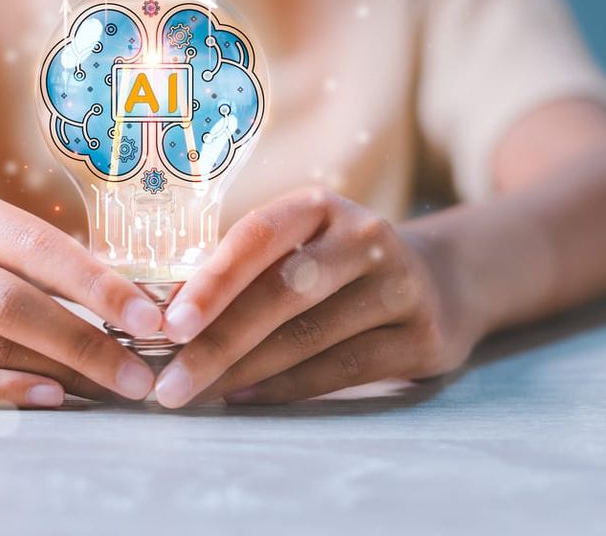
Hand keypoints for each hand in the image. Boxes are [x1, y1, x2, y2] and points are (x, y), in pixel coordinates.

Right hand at [0, 179, 162, 407]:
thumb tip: (132, 303)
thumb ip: (36, 256)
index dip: (98, 285)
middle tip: (139, 373)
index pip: (34, 246)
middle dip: (86, 341)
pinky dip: (2, 390)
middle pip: (11, 302)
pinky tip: (51, 396)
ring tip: (109, 387)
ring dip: (56, 371)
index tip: (151, 316)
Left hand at [153, 187, 481, 406]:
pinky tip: (245, 398)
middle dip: (217, 342)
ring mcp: (400, 286)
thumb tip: (163, 318)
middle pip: (281, 293)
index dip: (212, 282)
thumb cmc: (336, 270)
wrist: (442, 284)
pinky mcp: (423, 337)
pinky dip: (287, 388)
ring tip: (194, 394)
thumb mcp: (299, 248)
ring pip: (308, 338)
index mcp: (320, 207)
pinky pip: (342, 371)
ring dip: (243, 372)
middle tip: (168, 382)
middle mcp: (365, 238)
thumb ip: (243, 273)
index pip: (257, 237)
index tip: (167, 324)